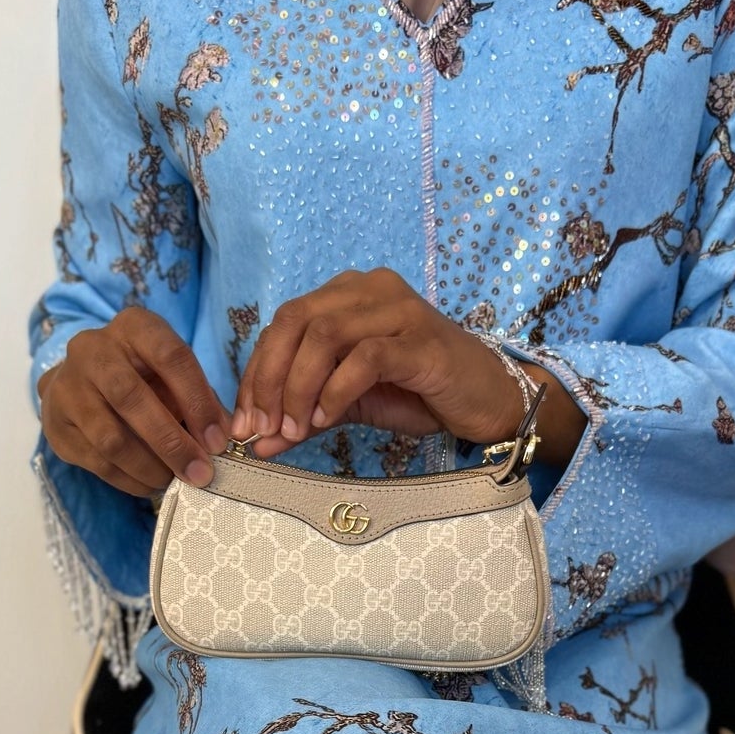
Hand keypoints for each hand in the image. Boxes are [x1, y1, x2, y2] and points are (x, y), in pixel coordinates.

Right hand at [37, 308, 229, 496]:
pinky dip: (129, 479)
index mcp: (133, 327)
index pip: (170, 357)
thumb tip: (224, 440)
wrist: (81, 381)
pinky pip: (96, 460)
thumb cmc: (143, 376)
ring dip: (149, 467)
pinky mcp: (55, 423)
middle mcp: (93, 349)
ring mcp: (67, 386)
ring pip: (110, 437)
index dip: (197, 401)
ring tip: (173, 481)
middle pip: (132, 398)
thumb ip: (200, 401)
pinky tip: (149, 483)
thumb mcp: (173, 375)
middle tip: (200, 473)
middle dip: (172, 442)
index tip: (217, 441)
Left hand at [230, 268, 585, 465]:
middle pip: (296, 321)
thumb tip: (258, 443)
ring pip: (325, 335)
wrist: (489, 401)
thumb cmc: (420, 394)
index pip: (284, 324)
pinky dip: (336, 391)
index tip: (245, 423)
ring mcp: (398, 310)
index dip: (256, 372)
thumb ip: (304, 415)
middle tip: (260, 429)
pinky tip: (326, 419)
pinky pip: (365, 358)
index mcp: (347, 295)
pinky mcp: (421, 341)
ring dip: (298, 387)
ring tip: (293, 430)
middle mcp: (370, 290)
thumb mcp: (350, 404)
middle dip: (268, 379)